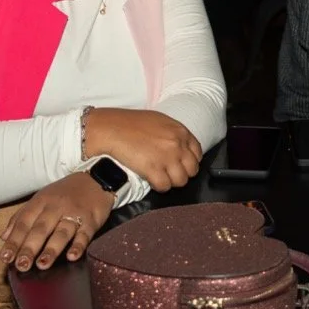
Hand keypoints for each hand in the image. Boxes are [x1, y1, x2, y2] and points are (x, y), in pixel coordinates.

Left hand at [0, 172, 112, 271]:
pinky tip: (72, 256)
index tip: (5, 257)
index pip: (23, 223)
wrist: (95, 179)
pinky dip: (78, 245)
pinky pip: (84, 234)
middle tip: (21, 265)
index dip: (14, 241)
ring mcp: (74, 214)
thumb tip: (3, 238)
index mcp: (40, 202)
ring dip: (51, 249)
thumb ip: (21, 217)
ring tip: (42, 265)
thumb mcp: (40, 199)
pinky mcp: (91, 220)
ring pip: (61, 233)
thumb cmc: (64, 193)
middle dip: (29, 248)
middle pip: (40, 229)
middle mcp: (56, 208)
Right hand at [83, 108, 202, 190]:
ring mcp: (167, 158)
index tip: (179, 164)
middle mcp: (177, 144)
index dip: (188, 161)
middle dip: (181, 173)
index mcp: (180, 131)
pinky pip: (165, 186)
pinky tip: (150, 179)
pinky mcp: (154, 170)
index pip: (197, 154)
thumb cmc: (130, 123)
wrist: (111, 128)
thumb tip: (179, 146)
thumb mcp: (159, 121)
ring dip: (170, 181)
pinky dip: (158, 186)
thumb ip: (173, 134)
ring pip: (181, 181)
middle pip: (192, 170)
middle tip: (168, 173)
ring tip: (159, 177)